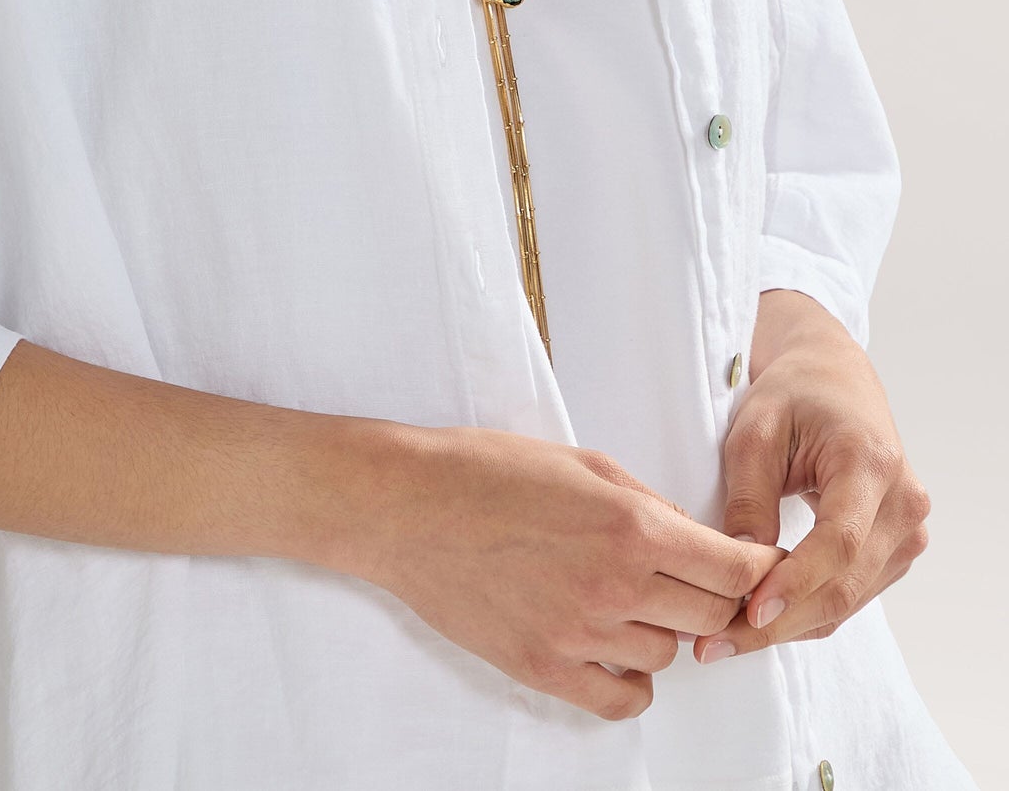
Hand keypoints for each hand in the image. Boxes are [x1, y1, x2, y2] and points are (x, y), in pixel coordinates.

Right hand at [342, 425, 783, 720]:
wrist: (407, 506)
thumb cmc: (486, 470)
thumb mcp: (581, 461)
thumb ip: (648, 501)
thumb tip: (696, 538)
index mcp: (629, 525)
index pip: (732, 568)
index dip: (754, 566)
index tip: (755, 564)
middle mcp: (613, 585)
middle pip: (710, 617)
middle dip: (713, 598)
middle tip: (692, 578)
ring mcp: (579, 634)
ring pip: (667, 657)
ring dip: (662, 630)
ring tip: (629, 598)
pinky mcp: (545, 668)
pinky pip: (622, 700)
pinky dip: (630, 681)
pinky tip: (614, 647)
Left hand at [695, 289, 931, 664]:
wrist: (833, 378)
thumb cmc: (792, 394)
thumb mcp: (755, 430)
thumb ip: (749, 496)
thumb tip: (741, 569)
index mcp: (872, 462)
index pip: (838, 541)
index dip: (794, 583)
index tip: (749, 612)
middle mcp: (903, 503)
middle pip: (844, 584)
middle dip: (779, 622)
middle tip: (715, 644)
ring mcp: (907, 532)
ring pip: (847, 601)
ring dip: (788, 626)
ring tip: (725, 639)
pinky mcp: (895, 550)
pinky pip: (850, 595)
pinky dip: (805, 613)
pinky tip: (759, 622)